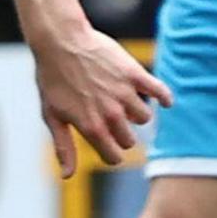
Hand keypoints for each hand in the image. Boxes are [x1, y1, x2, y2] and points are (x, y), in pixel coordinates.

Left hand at [26, 16, 165, 176]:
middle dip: (121, 134)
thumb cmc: (52, 79)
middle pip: (129, 140)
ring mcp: (125, 94)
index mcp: (90, 127)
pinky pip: (161, 92)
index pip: (113, 156)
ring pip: (144, 118)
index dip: (110, 153)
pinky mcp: (136, 76)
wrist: (60, 42)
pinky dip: (165, 98)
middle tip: (109, 119)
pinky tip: (164, 100)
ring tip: (122, 101)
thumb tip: (67, 176)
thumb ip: (63, 146)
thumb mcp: (51, 115)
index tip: (107, 145)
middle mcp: (111, 114)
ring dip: (135, 113)